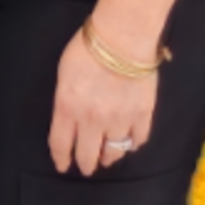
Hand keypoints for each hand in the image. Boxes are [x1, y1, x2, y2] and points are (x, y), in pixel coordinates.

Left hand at [49, 19, 157, 176]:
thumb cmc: (88, 47)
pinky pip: (138, 139)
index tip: (62, 166)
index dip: (61, 159)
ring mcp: (120, 120)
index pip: (61, 144)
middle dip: (85, 164)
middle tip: (86, 167)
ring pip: (114, 152)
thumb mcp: (63, 74)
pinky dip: (133, 144)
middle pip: (87, 155)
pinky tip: (130, 143)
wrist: (123, 37)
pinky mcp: (143, 115)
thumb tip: (69, 116)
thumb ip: (65, 100)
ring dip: (109, 157)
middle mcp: (93, 120)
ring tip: (107, 158)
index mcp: (68, 108)